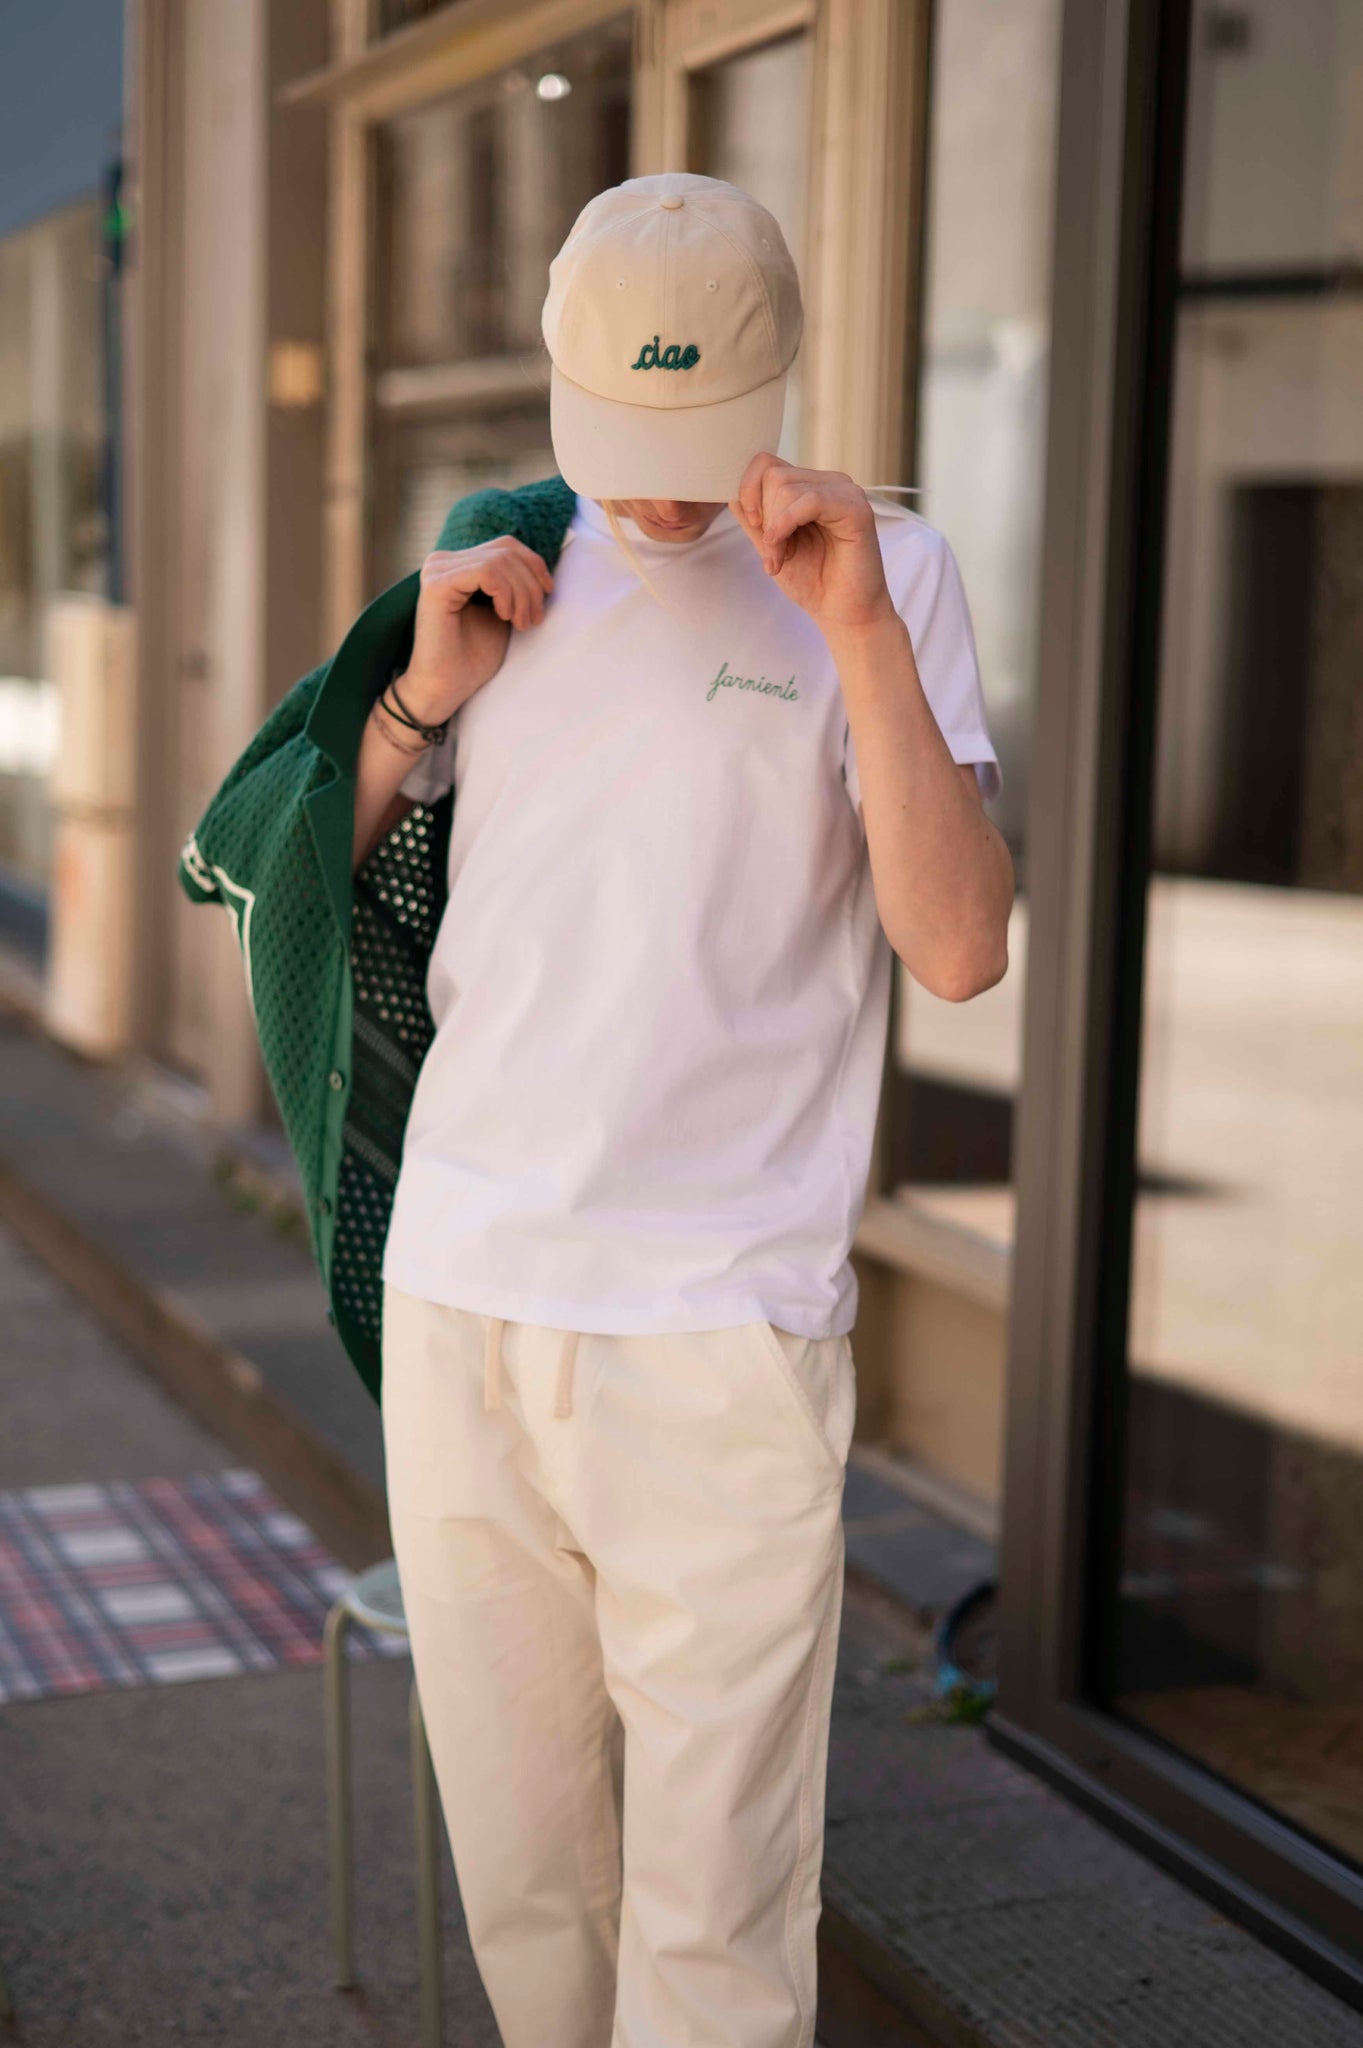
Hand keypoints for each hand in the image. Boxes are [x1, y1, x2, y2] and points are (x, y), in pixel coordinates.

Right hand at [397, 535, 553, 721]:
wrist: (446, 687)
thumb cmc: (473, 657)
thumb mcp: (503, 612)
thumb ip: (513, 585)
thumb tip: (539, 566)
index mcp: (457, 564)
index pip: (506, 545)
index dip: (534, 565)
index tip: (548, 595)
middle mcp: (442, 561)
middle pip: (506, 550)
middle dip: (531, 585)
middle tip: (533, 619)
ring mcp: (436, 570)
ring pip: (500, 560)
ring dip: (522, 594)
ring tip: (521, 623)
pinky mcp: (436, 584)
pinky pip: (486, 572)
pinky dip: (505, 594)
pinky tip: (504, 617)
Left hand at [730, 454, 895, 636]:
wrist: (843, 612)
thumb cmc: (812, 581)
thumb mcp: (770, 544)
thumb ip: (753, 517)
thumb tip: (730, 491)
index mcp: (809, 486)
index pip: (766, 463)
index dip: (748, 491)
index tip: (752, 525)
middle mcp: (828, 482)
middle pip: (773, 474)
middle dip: (762, 516)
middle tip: (771, 552)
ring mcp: (844, 492)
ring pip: (786, 486)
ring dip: (773, 528)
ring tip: (780, 558)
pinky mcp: (855, 508)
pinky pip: (809, 500)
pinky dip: (786, 525)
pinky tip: (783, 550)